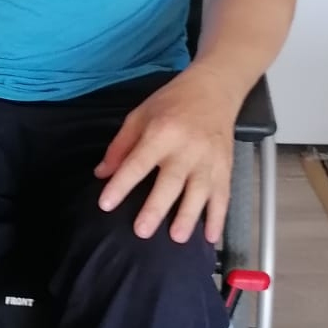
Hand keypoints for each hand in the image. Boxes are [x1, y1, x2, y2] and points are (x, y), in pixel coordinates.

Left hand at [95, 66, 237, 243]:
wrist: (214, 89)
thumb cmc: (172, 102)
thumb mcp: (139, 115)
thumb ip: (121, 146)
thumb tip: (102, 174)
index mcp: (162, 132)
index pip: (138, 162)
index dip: (121, 184)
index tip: (106, 204)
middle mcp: (187, 148)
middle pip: (171, 181)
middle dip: (156, 207)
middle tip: (142, 231)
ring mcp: (209, 159)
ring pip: (200, 192)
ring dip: (189, 216)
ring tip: (177, 238)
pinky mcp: (225, 167)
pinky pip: (223, 196)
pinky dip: (218, 218)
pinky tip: (211, 237)